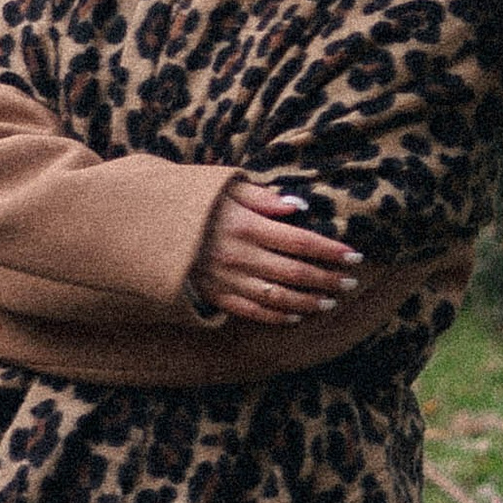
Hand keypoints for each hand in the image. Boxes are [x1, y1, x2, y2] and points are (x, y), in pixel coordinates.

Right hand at [195, 183, 362, 324]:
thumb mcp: (224, 186)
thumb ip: (262, 196)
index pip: (301, 241)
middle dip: (327, 279)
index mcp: (246, 225)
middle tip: (351, 282)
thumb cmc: (192, 201)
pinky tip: (295, 316)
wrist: (146, 224)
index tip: (355, 256)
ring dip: (308, 301)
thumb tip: (298, 206)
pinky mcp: (214, 294)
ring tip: (330, 302)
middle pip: (295, 272)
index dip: (331, 251)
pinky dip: (276, 316)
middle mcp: (239, 255)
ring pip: (277, 297)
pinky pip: (251, 311)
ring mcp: (226, 278)